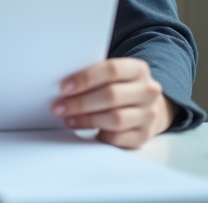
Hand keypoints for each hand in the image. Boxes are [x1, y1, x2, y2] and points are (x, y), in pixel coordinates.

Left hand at [52, 58, 173, 148]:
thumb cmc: (120, 88)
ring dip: (87, 120)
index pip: (112, 70)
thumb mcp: (114, 76)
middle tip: (58, 108)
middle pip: (112, 96)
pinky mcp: (144, 136)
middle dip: (81, 103)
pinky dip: (99, 135)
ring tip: (68, 120)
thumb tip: (64, 86)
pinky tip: (86, 131)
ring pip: (115, 119)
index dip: (86, 78)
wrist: (147, 107)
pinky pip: (118, 138)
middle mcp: (148, 91)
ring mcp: (149, 114)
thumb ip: (95, 76)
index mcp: (138, 69)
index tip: (64, 87)